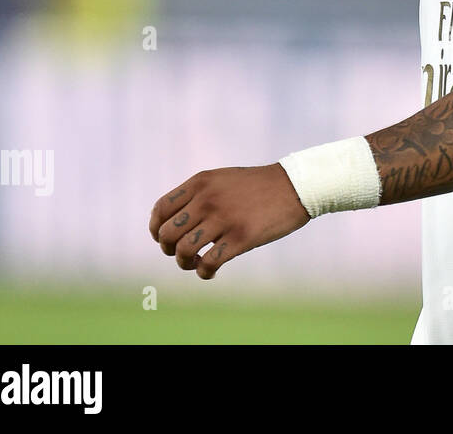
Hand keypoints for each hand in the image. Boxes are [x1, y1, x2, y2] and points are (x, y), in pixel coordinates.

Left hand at [149, 164, 310, 279]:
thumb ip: (198, 194)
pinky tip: (211, 271)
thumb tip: (173, 222)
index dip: (156, 229)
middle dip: (169, 249)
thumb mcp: (223, 180)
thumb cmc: (259, 186)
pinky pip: (208, 263)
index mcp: (200, 183)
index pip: (160, 209)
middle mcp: (207, 199)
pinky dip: (204, 272)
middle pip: (168, 234)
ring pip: (183, 251)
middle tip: (183, 253)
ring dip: (185, 263)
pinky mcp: (241, 237)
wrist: (296, 186)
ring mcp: (224, 218)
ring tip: (197, 263)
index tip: (164, 239)